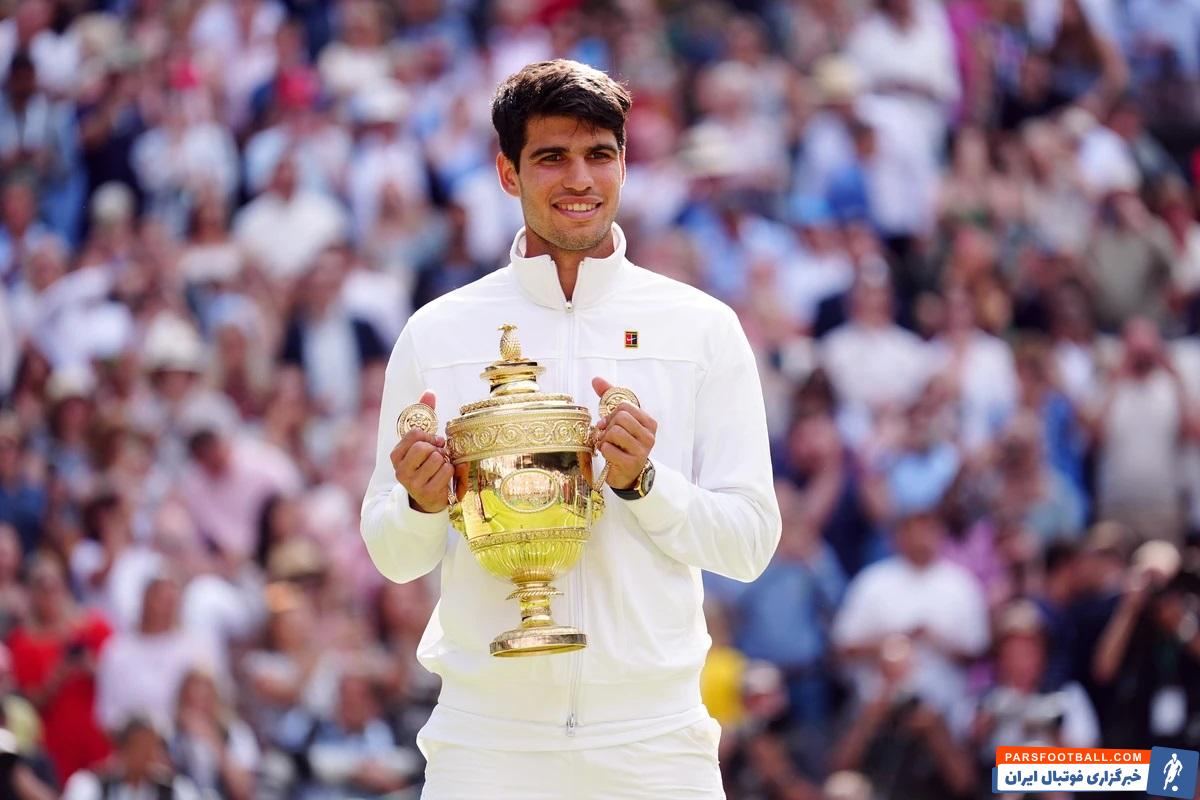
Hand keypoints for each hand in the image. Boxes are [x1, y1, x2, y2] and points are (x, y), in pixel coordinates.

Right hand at [390, 391, 451, 512]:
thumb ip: (424, 416)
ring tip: (442, 466)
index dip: (429, 435)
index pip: (414, 434)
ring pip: (437, 458)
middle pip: (424, 447)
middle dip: (437, 449)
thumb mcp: (422, 441)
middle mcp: (400, 470)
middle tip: (439, 454)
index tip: (433, 441)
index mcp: (396, 455)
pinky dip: (451, 471)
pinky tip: (445, 477)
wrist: (427, 499)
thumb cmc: (426, 464)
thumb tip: (429, 392)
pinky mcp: (427, 492)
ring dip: (445, 460)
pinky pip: (446, 471)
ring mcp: (412, 483)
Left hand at [591, 377, 655, 489]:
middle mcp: (649, 436)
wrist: (627, 475)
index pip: (625, 406)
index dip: (611, 414)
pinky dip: (603, 450)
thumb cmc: (623, 445)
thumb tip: (596, 379)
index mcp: (649, 423)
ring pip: (614, 432)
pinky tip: (608, 455)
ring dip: (604, 439)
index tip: (609, 423)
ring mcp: (641, 451)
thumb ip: (609, 398)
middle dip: (608, 426)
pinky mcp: (631, 464)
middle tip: (607, 436)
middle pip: (620, 418)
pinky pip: (608, 448)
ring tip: (607, 445)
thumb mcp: (619, 420)